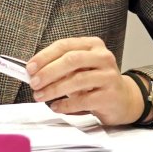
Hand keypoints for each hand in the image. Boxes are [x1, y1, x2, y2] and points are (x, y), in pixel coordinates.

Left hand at [27, 37, 142, 125]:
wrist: (123, 99)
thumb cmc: (95, 80)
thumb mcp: (79, 67)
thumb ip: (59, 66)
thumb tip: (33, 72)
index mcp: (92, 45)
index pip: (64, 45)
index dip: (44, 56)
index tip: (30, 68)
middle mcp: (103, 57)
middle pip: (71, 60)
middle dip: (48, 72)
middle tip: (34, 83)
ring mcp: (109, 76)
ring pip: (77, 80)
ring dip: (54, 89)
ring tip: (40, 96)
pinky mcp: (111, 96)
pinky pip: (84, 100)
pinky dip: (66, 104)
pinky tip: (56, 106)